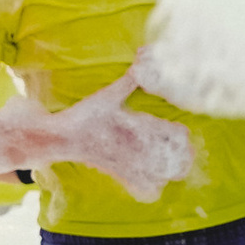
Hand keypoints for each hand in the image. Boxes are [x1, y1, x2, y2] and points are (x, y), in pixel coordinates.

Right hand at [52, 65, 193, 201]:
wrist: (62, 138)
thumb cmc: (86, 115)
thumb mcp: (110, 94)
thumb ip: (132, 79)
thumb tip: (145, 54)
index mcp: (140, 126)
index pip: (179, 134)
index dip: (181, 133)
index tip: (176, 129)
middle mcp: (139, 148)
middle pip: (179, 159)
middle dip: (182, 152)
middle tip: (175, 146)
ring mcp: (132, 165)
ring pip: (168, 176)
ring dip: (171, 169)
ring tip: (166, 161)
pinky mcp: (123, 177)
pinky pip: (149, 191)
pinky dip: (155, 185)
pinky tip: (151, 175)